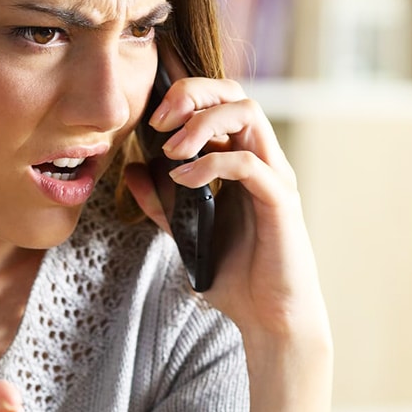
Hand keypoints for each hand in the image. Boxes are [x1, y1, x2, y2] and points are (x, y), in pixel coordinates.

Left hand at [123, 75, 329, 352]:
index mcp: (242, 160)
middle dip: (193, 93)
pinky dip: (210, 163)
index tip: (151, 117)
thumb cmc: (233, 274)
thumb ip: (160, 200)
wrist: (267, 318)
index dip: (186, 94)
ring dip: (201, 122)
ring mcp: (274, 176)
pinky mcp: (280, 201)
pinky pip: (247, 163)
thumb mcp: (184, 231)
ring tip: (170, 150)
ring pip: (248, 114)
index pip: (221, 101)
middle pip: (236, 93)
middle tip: (158, 120)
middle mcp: (263, 160)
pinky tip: (181, 179)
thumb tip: (131, 169)